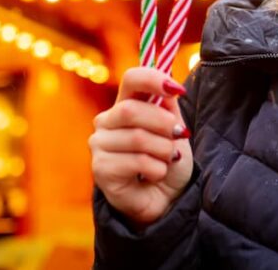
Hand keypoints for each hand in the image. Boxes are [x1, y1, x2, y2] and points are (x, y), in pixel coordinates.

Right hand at [90, 67, 192, 225]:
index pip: (132, 79)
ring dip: (164, 151)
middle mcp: (106, 121)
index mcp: (125, 104)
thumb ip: (169, 107)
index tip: (177, 90)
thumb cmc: (167, 160)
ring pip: (137, 138)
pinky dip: (157, 169)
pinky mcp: (100, 169)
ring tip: (167, 159)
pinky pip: (136, 162)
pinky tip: (155, 175)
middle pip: (132, 110)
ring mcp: (99, 144)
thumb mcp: (175, 130)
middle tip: (178, 137)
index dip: (153, 79)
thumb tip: (170, 88)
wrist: (165, 198)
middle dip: (164, 124)